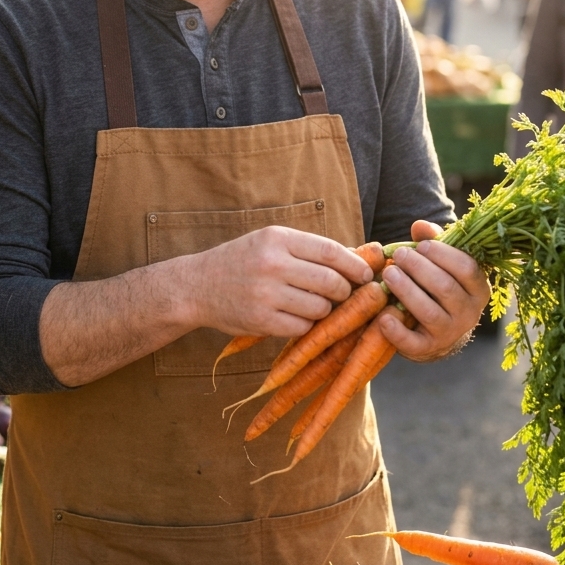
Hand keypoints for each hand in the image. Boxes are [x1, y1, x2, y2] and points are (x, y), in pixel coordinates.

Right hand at [182, 226, 372, 339]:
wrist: (197, 285)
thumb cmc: (242, 261)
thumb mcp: (270, 242)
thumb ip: (308, 249)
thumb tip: (357, 258)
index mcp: (277, 238)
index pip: (330, 251)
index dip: (355, 265)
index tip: (366, 274)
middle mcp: (272, 263)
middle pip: (330, 282)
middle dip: (344, 291)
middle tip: (343, 294)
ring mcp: (266, 294)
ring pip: (320, 307)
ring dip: (325, 310)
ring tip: (315, 305)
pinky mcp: (261, 321)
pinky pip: (303, 326)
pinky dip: (307, 324)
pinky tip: (297, 317)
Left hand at [379, 220, 489, 361]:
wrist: (434, 330)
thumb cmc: (436, 285)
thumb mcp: (440, 262)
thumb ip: (431, 241)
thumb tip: (419, 226)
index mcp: (478, 288)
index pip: (467, 268)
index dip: (443, 254)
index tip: (420, 245)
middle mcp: (469, 313)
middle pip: (445, 288)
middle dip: (419, 268)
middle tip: (398, 255)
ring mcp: (450, 333)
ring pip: (429, 312)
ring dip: (407, 291)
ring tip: (388, 274)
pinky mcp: (427, 348)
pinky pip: (413, 342)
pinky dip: (397, 331)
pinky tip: (383, 317)